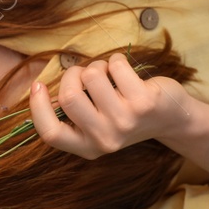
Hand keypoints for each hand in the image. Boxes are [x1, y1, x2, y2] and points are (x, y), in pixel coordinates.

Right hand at [28, 53, 197, 159]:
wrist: (170, 118)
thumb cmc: (126, 113)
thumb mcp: (97, 124)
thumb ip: (73, 112)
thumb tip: (40, 87)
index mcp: (88, 147)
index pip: (51, 133)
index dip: (37, 107)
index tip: (38, 86)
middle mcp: (105, 138)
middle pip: (69, 97)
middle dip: (73, 74)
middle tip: (85, 74)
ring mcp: (125, 120)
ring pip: (91, 76)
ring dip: (97, 66)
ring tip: (109, 74)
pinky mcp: (143, 101)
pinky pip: (115, 65)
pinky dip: (116, 61)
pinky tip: (125, 72)